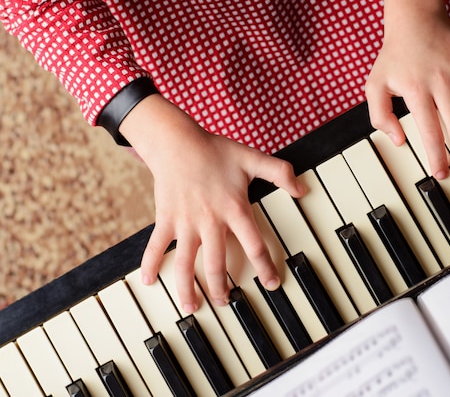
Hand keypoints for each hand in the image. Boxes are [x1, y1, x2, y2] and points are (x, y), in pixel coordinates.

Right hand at [119, 94, 304, 312]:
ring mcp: (186, 222)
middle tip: (226, 303)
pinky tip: (148, 281)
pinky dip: (150, 264)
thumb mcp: (252, 158)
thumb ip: (280, 172)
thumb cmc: (215, 150)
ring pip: (186, 264)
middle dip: (222, 289)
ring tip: (192, 307)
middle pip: (217, 265)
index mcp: (234, 209)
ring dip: (188, 289)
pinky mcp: (166, 219)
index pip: (254, 245)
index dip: (265, 267)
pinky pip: (156, 247)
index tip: (271, 284)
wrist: (178, 142)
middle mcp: (210, 221)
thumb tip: (302, 189)